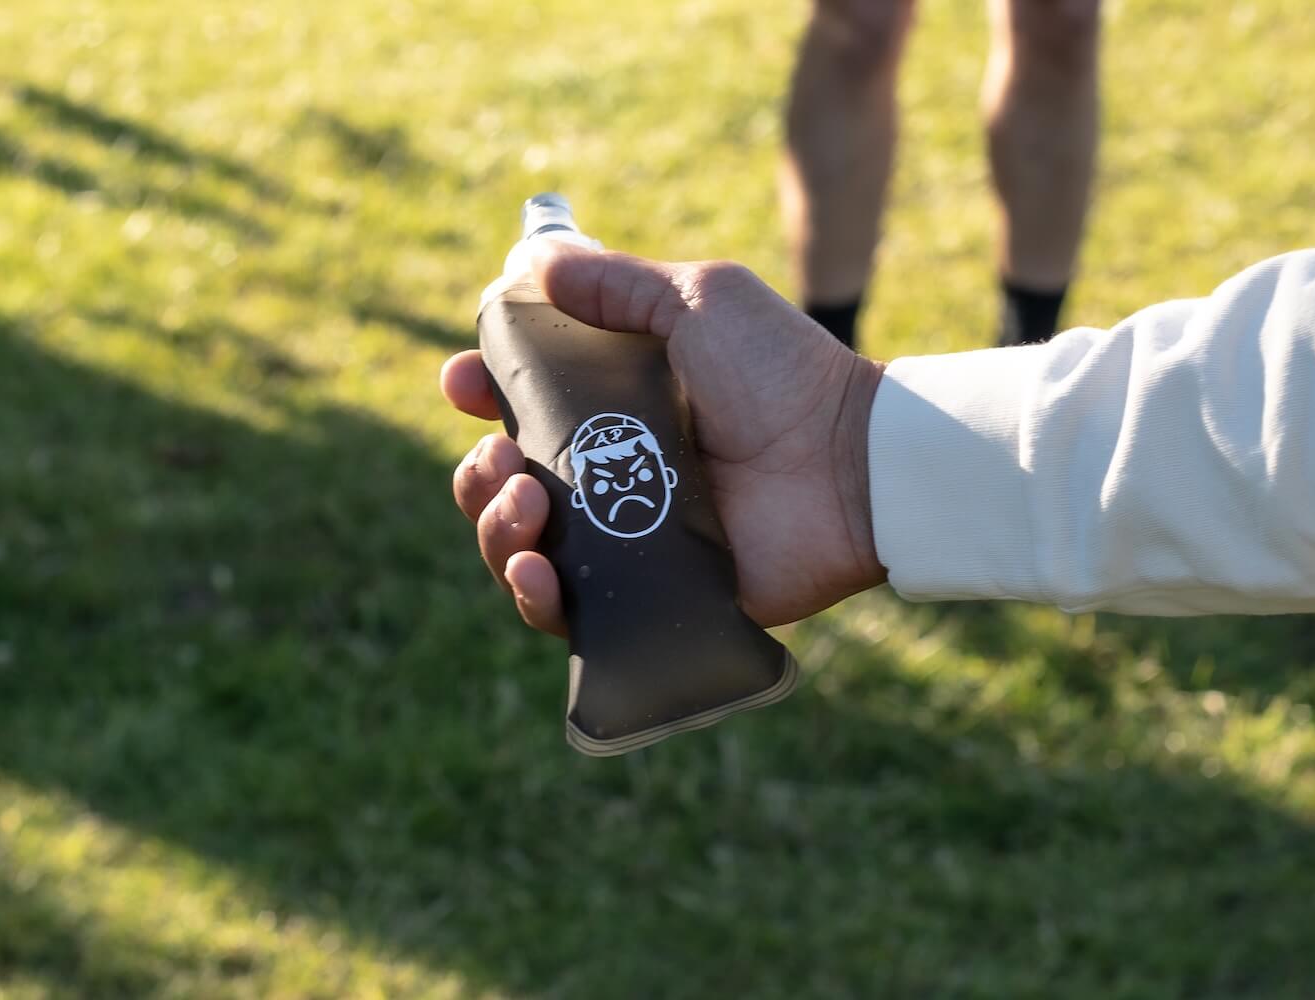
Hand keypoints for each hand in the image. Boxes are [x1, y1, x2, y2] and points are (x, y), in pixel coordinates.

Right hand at [442, 243, 886, 635]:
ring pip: (520, 550)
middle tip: (505, 460)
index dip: (478, 395)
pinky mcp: (649, 601)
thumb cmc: (784, 374)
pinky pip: (568, 613)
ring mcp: (627, 542)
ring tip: (528, 504)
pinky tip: (536, 572)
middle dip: (477, 475)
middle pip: (503, 486)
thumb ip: (617, 285)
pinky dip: (533, 596)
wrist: (852, 465)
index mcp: (617, 406)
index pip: (518, 407)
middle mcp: (613, 476)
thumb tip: (529, 265)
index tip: (462, 382)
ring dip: (495, 529)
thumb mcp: (699, 301)